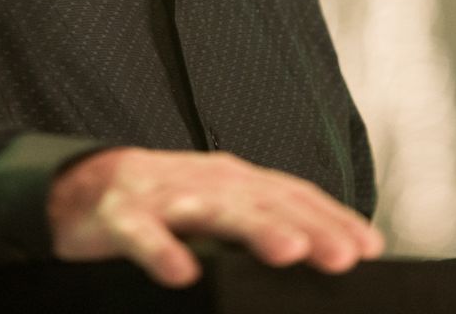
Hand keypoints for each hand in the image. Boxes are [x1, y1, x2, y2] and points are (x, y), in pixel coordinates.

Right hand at [47, 146, 384, 286]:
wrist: (86, 186)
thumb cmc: (165, 204)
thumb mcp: (220, 211)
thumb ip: (264, 226)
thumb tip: (320, 254)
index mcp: (236, 182)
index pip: (294, 196)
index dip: (332, 219)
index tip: (369, 248)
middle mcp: (208, 182)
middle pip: (265, 203)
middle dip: (308, 227)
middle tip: (343, 256)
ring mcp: (165, 195)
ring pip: (213, 210)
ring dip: (253, 229)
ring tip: (288, 252)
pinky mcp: (121, 214)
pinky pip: (141, 233)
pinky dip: (161, 250)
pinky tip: (180, 273)